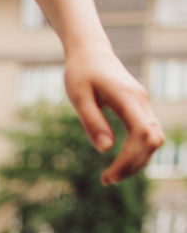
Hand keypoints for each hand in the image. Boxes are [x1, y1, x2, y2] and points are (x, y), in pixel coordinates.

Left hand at [63, 45, 164, 184]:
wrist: (90, 52)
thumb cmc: (80, 72)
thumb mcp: (79, 97)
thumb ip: (92, 122)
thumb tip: (105, 150)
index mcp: (127, 97)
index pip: (142, 134)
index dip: (129, 159)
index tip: (108, 175)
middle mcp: (141, 101)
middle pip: (152, 140)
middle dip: (133, 164)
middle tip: (107, 180)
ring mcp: (143, 104)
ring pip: (153, 139)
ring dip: (136, 161)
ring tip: (111, 175)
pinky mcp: (140, 108)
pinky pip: (147, 134)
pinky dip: (137, 152)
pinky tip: (119, 162)